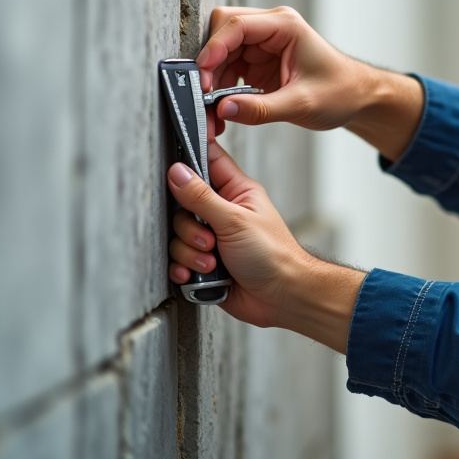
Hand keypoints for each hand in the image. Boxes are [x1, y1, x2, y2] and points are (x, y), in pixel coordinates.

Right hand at [166, 139, 313, 328]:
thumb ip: (202, 196)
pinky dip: (185, 269)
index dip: (189, 162)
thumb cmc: (273, 255)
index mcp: (236, 192)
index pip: (208, 161)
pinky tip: (199, 275)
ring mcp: (212, 239)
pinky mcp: (203, 263)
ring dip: (190, 252)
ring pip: (178, 236)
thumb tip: (177, 172)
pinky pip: (178, 260)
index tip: (176, 174)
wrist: (281, 297)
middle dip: (190, 228)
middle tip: (210, 240)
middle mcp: (222, 213)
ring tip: (212, 262)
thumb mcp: (235, 220)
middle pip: (182, 206)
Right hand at [197, 6, 423, 160]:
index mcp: (285, 25)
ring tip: (213, 114)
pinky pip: (229, 68)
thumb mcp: (302, 104)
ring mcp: (264, 44)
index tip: (203, 75)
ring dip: (214, 81)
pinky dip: (223, 89)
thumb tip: (223, 110)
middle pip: (224, 33)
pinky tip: (224, 112)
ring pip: (222, 53)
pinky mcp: (259, 61)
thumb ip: (261, 108)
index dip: (215, 48)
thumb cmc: (341, 93)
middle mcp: (272, 28)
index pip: (238, 25)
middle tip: (205, 96)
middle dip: (211, 64)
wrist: (359, 99)